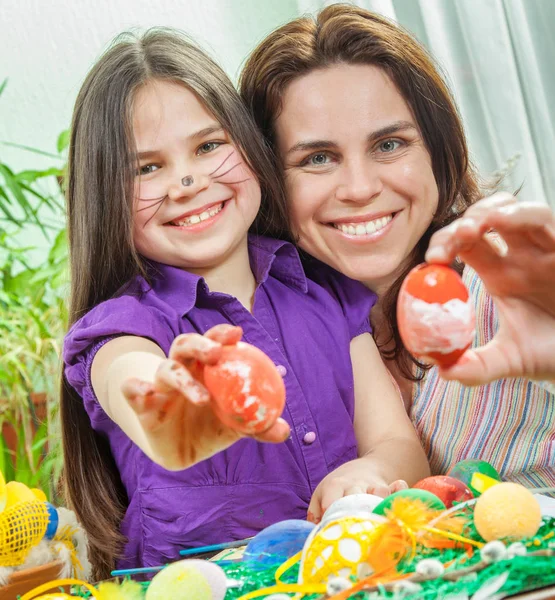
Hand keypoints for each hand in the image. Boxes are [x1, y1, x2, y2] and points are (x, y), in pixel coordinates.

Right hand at [121, 324, 289, 469]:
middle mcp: (182, 369)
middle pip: (186, 345)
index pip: (213, 342)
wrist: (179, 450)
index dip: (222, 334)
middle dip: (201, 344)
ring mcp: (160, 385)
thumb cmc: (210, 426)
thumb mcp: (235, 426)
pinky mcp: (142, 404)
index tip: (238, 333)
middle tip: (218, 352)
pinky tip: (145, 393)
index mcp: (205, 368)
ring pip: (166, 369)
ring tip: (201, 396)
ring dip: (182, 378)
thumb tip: (285, 431)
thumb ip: (258, 427)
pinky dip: (136, 388)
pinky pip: (133, 391)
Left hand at [307, 457, 407, 523]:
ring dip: (378, 505)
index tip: (331, 529)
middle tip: (353, 530)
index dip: (331, 514)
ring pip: (378, 492)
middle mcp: (355, 485)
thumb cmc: (338, 487)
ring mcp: (373, 486)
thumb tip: (317, 535)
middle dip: (354, 512)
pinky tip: (398, 502)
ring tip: (376, 523)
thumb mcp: (321, 494)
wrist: (363, 468)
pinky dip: (400, 493)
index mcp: (335, 485)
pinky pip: (398, 488)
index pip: (331, 499)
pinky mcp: (389, 488)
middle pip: (355, 496)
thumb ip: (315, 514)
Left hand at [425, 193, 554, 384]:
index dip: (444, 245)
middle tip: (449, 244)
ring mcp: (545, 249)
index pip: (464, 247)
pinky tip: (502, 219)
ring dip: (489, 212)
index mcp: (500, 276)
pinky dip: (520, 214)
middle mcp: (520, 257)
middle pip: (484, 222)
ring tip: (470, 228)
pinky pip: (545, 220)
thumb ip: (478, 366)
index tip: (432, 260)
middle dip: (461, 225)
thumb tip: (445, 371)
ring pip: (515, 211)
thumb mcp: (512, 360)